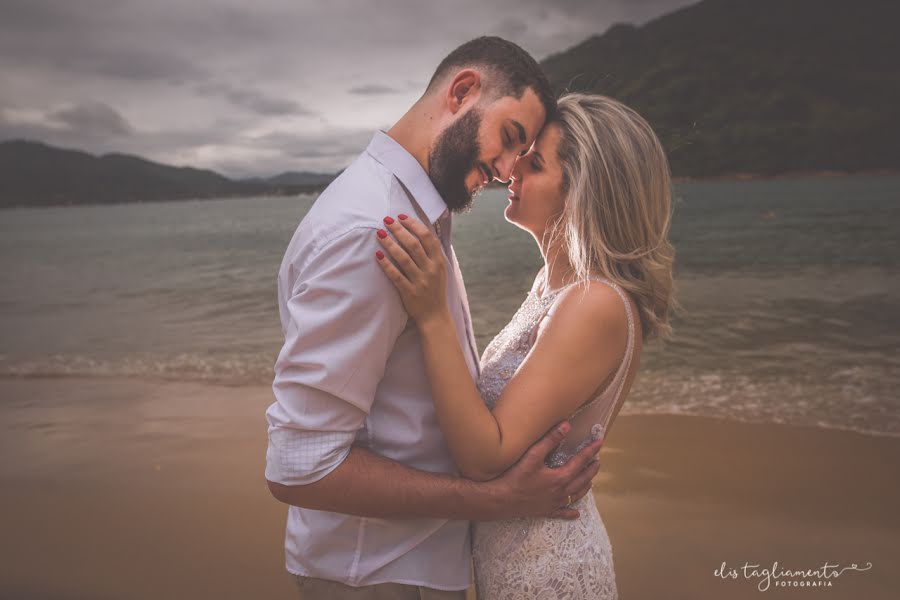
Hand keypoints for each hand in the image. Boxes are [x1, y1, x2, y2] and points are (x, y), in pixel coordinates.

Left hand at [375, 214, 449, 325]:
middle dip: (399, 230)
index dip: (414, 225)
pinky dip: (386, 264)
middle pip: (414, 244)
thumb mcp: (440, 270)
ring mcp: (420, 281)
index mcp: (439, 262)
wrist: (435, 316)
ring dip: (390, 243)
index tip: (401, 217)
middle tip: (387, 221)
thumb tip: (421, 233)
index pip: (427, 237)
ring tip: (379, 233)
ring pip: (403, 258)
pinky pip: (396, 276)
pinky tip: (378, 255)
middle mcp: (430, 269)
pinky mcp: (409, 292)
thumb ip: (432, 254)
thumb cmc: (435, 291)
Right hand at [485, 421, 602, 519]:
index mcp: (559, 477)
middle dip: (591, 469)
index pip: (580, 461)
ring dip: (585, 486)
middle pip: (582, 479)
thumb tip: (566, 426)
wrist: (500, 499)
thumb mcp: (533, 455)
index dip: (590, 451)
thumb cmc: (515, 477)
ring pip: (576, 495)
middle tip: (597, 461)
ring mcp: (554, 503)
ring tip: (590, 480)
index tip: (599, 443)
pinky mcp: (546, 511)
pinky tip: (576, 513)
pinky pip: (562, 513)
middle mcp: (560, 492)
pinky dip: (571, 512)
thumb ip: (550, 440)